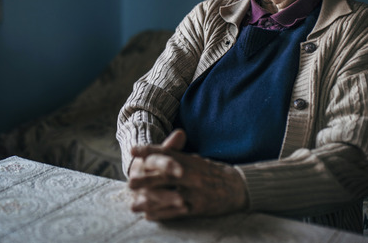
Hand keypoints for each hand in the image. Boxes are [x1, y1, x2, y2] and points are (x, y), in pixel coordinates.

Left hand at [128, 129, 248, 219]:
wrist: (238, 187)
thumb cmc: (213, 173)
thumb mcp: (196, 161)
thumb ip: (178, 156)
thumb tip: (159, 152)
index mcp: (190, 161)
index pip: (167, 153)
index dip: (150, 151)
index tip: (133, 150)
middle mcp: (191, 175)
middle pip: (165, 175)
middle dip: (146, 179)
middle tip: (130, 182)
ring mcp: (194, 192)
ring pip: (168, 197)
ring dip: (149, 202)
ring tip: (133, 205)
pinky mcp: (197, 208)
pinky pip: (176, 212)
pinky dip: (161, 214)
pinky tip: (149, 216)